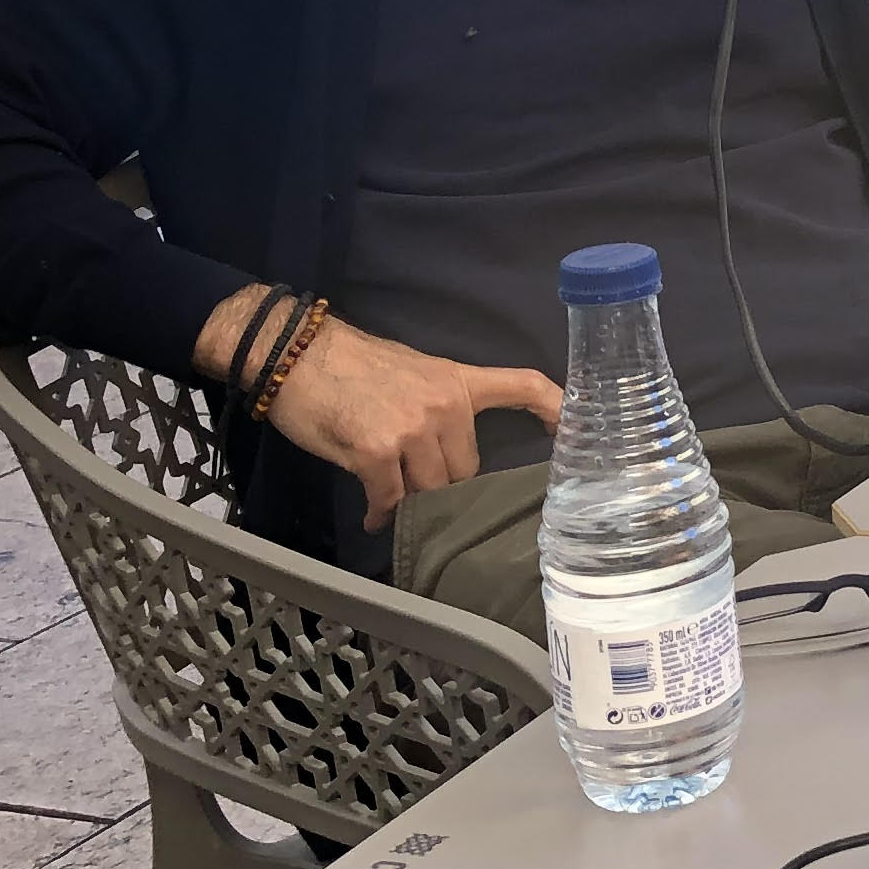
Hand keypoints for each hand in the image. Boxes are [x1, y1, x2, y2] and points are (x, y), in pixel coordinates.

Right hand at [216, 306, 564, 523]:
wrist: (295, 353)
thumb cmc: (350, 363)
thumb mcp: (413, 372)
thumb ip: (439, 407)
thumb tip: (448, 453)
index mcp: (458, 381)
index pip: (522, 386)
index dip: (555, 408)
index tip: (573, 430)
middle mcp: (445, 405)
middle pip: (465, 468)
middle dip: (443, 482)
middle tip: (415, 482)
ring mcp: (413, 429)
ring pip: (431, 490)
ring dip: (411, 500)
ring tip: (391, 500)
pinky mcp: (377, 452)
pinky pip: (391, 500)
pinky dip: (381, 512)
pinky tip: (372, 515)